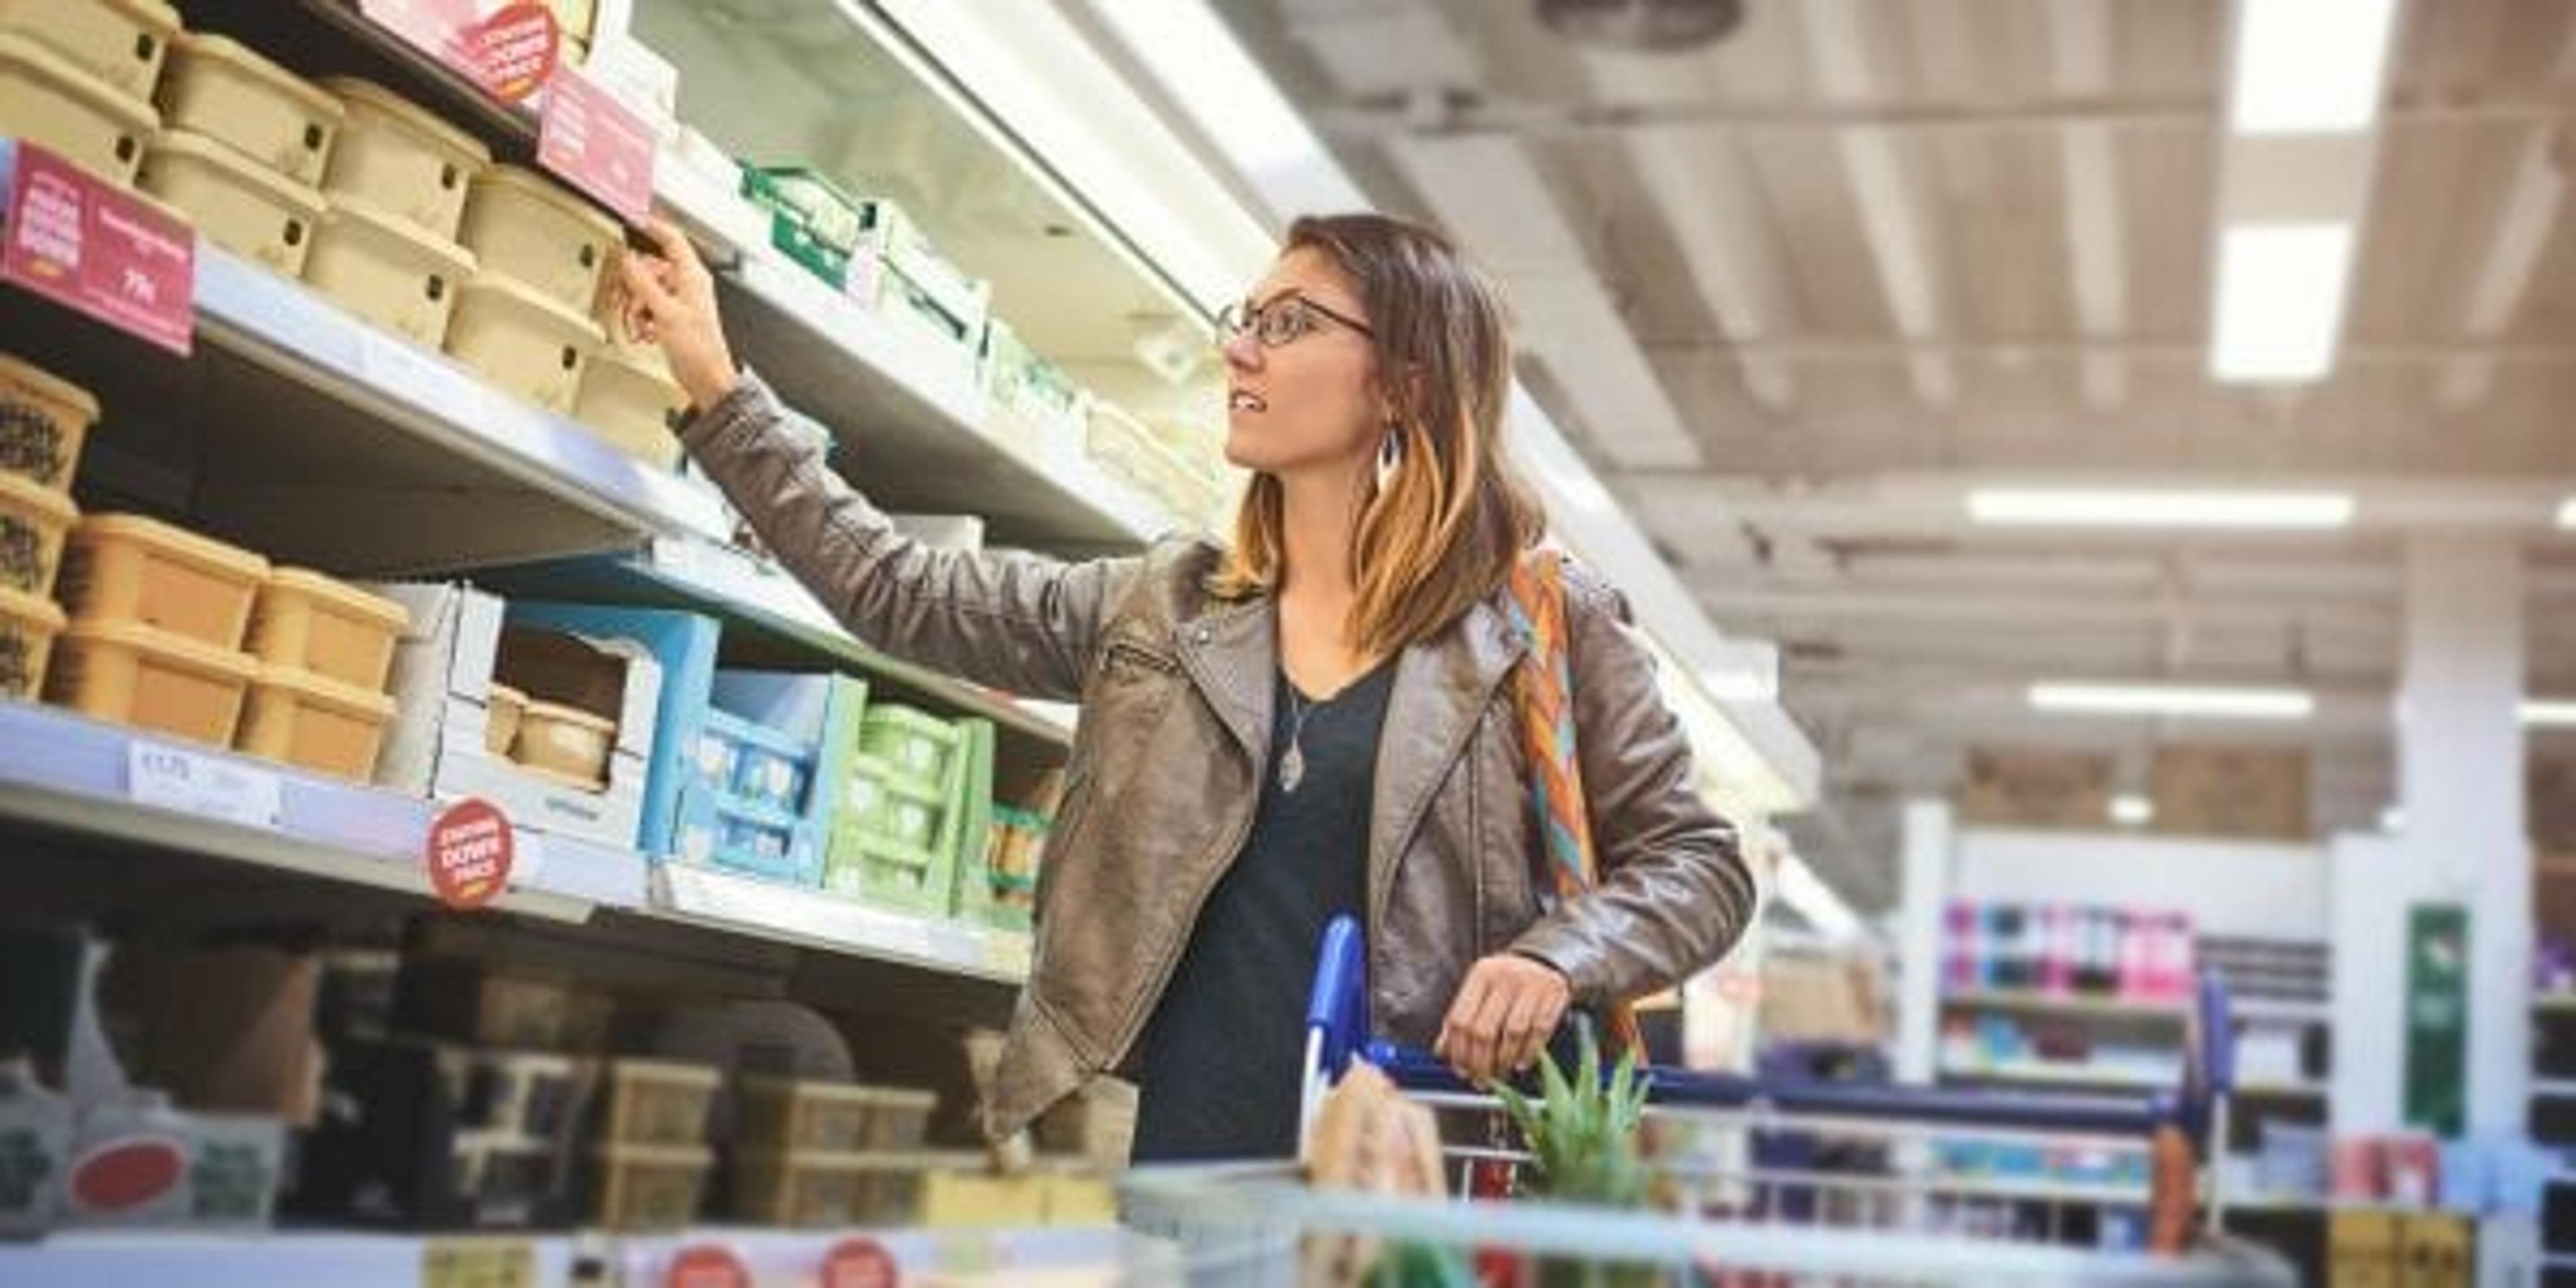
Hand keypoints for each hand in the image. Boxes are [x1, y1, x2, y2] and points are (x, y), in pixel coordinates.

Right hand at [615, 217, 738, 410]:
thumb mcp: (664, 311)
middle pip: (652, 267)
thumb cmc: (698, 349)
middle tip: (627, 296)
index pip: (672, 239)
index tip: (633, 221)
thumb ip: (643, 282)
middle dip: (636, 282)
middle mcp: (689, 285)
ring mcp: (681, 301)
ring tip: (640, 321)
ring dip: (638, 304)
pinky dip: (643, 316)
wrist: (706, 378)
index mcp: (692, 276)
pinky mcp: (674, 317)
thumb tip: (627, 259)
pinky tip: (646, 330)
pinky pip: (650, 306)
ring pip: (648, 288)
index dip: (652, 227)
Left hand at [1434, 954, 1571, 1084]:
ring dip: (1504, 1061)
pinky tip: (1520, 1063)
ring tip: (1499, 1073)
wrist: (1543, 960)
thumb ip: (1462, 1017)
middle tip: (1479, 1079)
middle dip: (1480, 1062)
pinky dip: (1528, 1052)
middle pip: (1485, 1030)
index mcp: (1481, 974)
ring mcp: (1532, 984)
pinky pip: (1539, 1031)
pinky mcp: (1555, 994)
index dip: (1458, 1050)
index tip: (1460, 1068)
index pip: (1461, 1019)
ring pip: (1512, 1033)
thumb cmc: (1505, 981)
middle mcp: (1505, 976)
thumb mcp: (1480, 990)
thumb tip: (1443, 1051)